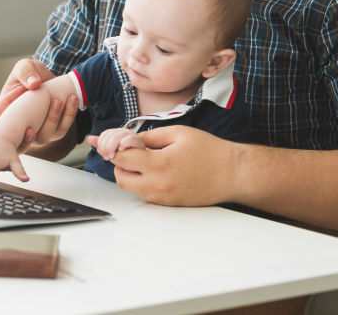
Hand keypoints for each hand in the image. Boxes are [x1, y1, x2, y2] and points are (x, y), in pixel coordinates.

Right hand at [0, 59, 78, 151]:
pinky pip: (61, 129)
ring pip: (43, 137)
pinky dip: (68, 116)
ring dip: (51, 121)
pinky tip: (71, 99)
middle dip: (24, 141)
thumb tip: (33, 84)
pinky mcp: (54, 129)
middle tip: (30, 129)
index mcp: (6, 111)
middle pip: (18, 144)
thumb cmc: (31, 73)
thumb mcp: (24, 67)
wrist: (51, 76)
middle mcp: (21, 124)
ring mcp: (37, 129)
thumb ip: (25, 72)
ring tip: (57, 101)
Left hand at [88, 128, 145, 160]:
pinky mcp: (138, 141)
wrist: (141, 160)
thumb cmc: (126, 155)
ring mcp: (130, 135)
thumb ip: (101, 144)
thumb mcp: (112, 150)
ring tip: (113, 157)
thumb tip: (89, 139)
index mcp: (116, 132)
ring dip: (112, 148)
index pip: (104, 134)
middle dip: (105, 148)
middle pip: (109, 135)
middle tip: (107, 158)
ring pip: (116, 137)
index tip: (103, 155)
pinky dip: (123, 145)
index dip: (101, 145)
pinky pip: (128, 139)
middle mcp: (122, 131)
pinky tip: (122, 150)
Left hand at [109, 126, 238, 205]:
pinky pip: (145, 195)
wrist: (231, 173)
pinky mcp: (169, 204)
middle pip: (120, 177)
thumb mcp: (178, 133)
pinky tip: (154, 171)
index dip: (111, 147)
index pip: (121, 158)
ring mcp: (163, 197)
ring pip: (131, 188)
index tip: (105, 141)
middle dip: (119, 162)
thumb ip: (150, 136)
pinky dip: (142, 183)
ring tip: (143, 160)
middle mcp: (158, 185)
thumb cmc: (209, 151)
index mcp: (159, 164)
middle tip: (128, 150)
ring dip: (130, 174)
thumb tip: (129, 139)